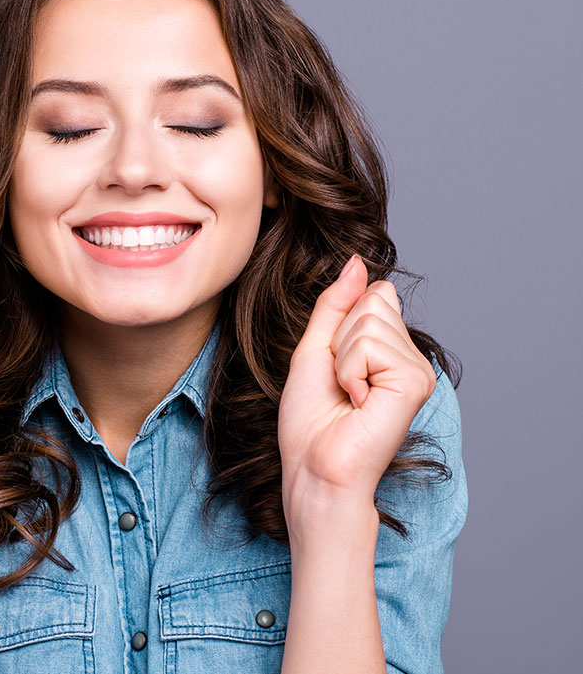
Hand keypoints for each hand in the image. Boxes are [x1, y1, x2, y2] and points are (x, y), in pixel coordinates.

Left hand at [277, 255, 436, 527]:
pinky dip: (349, 370)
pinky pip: (370, 343)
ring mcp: (417, 369)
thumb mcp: (315, 349)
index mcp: (390, 350)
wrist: (315, 468)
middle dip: (340, 340)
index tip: (336, 366)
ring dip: (343, 359)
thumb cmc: (311, 422)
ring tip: (349, 396)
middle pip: (372, 301)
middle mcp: (411, 357)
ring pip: (369, 319)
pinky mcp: (416, 381)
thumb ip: (336, 304)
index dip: (341, 324)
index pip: (373, 293)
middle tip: (341, 384)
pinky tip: (359, 404)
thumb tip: (357, 261)